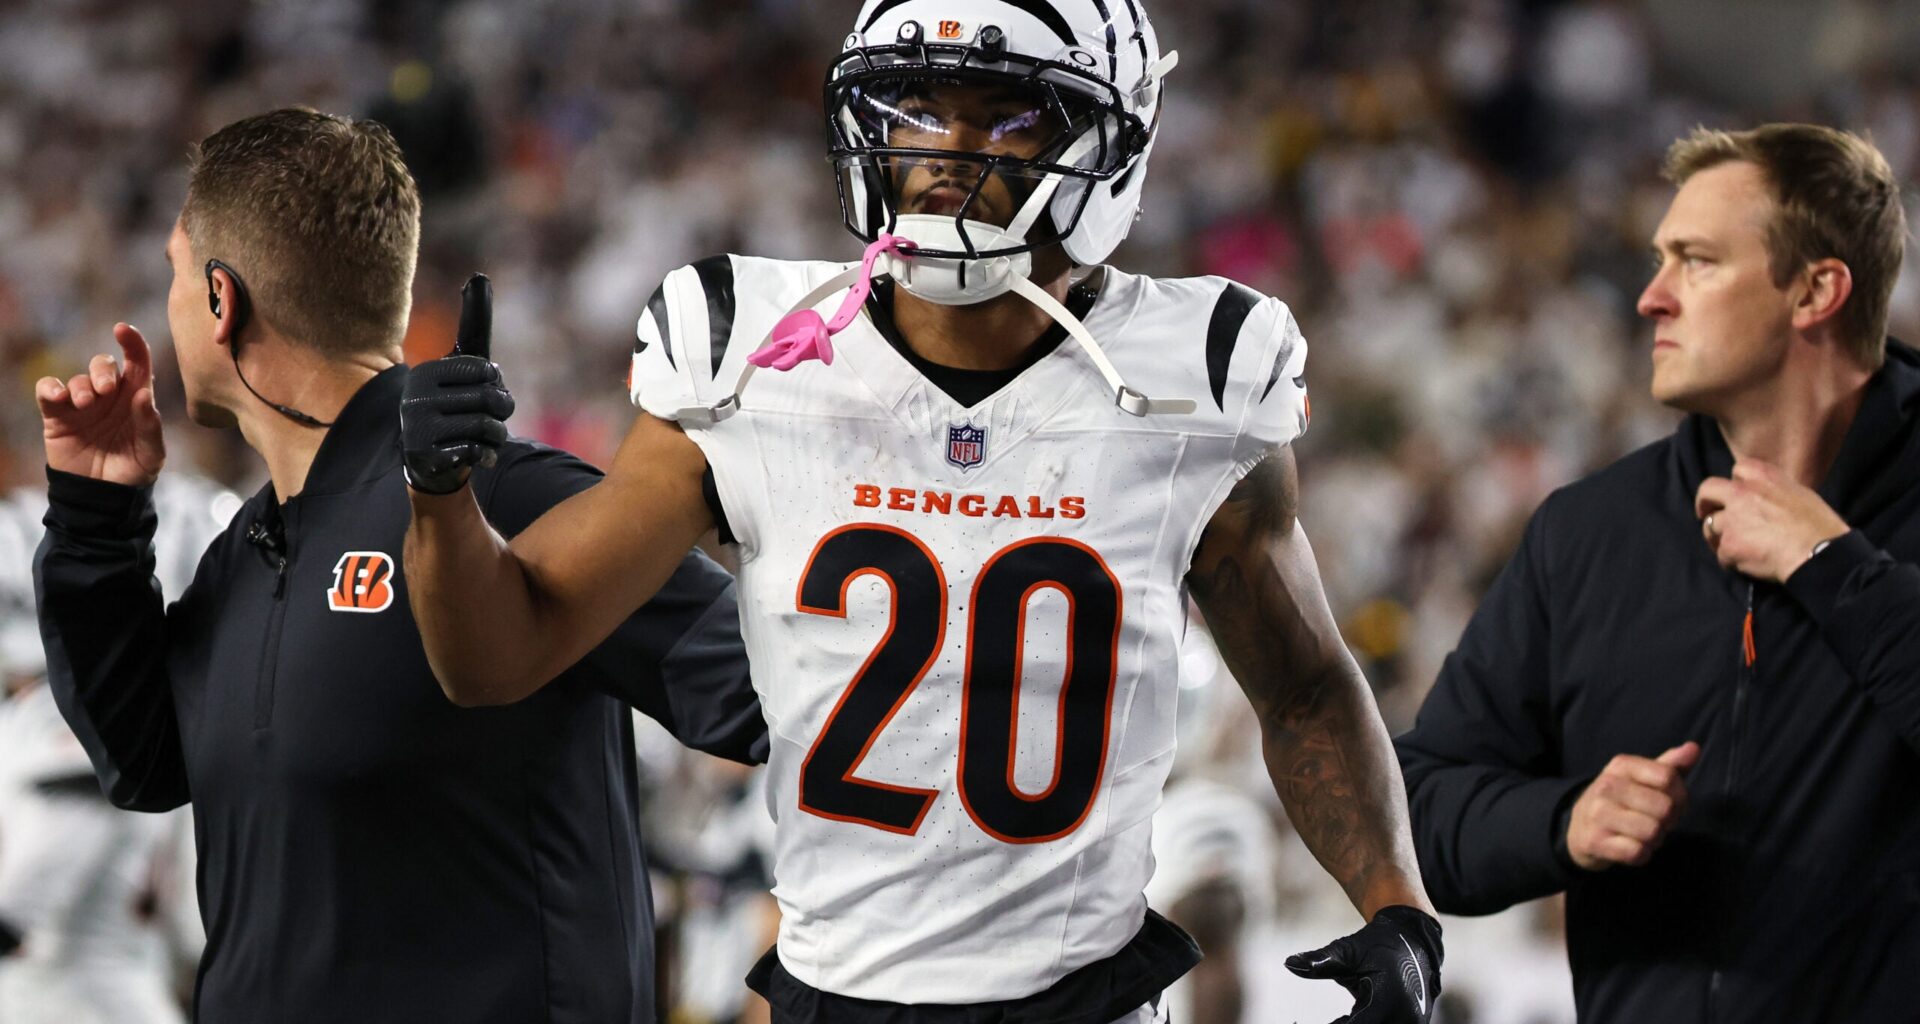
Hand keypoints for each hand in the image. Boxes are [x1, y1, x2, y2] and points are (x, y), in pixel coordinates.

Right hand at [36, 323, 165, 486]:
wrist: (103, 496)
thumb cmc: (133, 470)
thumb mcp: (151, 453)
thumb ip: (150, 425)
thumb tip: (143, 395)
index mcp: (136, 399)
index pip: (137, 362)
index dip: (132, 342)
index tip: (123, 329)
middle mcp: (109, 397)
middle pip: (104, 365)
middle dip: (103, 370)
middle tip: (107, 389)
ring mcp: (82, 405)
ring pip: (77, 377)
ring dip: (81, 385)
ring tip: (87, 404)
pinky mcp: (57, 416)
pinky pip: (48, 390)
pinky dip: (50, 388)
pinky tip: (57, 397)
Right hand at [402, 275, 513, 494]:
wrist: (430, 457)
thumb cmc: (453, 400)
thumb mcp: (463, 362)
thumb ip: (473, 323)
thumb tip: (479, 276)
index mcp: (426, 371)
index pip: (486, 371)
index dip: (494, 382)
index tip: (481, 388)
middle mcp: (415, 397)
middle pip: (491, 400)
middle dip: (501, 410)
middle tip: (490, 416)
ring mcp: (417, 428)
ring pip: (488, 427)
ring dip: (495, 435)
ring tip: (481, 436)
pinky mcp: (425, 456)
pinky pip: (477, 451)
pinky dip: (485, 454)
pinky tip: (475, 454)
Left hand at [1286, 905, 1442, 1022]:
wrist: (1414, 940)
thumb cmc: (1377, 944)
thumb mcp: (1347, 950)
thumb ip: (1319, 960)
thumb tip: (1290, 962)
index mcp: (1387, 999)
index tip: (1301, 1022)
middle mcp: (1405, 1016)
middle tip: (1321, 1016)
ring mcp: (1412, 1023)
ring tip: (1340, 1015)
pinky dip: (1365, 1022)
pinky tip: (1348, 1018)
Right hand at [1565, 742, 1697, 870]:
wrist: (1580, 826)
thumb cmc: (1622, 800)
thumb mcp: (1642, 778)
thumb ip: (1671, 765)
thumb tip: (1693, 748)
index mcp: (1621, 766)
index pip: (1669, 777)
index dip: (1680, 795)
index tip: (1671, 803)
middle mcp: (1606, 786)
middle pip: (1665, 807)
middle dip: (1669, 820)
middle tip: (1657, 821)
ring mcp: (1598, 814)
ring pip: (1653, 832)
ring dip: (1656, 839)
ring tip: (1644, 834)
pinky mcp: (1594, 841)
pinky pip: (1637, 853)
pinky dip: (1642, 854)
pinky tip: (1632, 847)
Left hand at [1695, 460, 1848, 581]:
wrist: (1820, 553)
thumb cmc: (1819, 526)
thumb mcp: (1800, 494)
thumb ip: (1773, 491)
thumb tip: (1764, 498)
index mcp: (1762, 476)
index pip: (1738, 469)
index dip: (1735, 483)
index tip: (1736, 493)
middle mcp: (1741, 493)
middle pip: (1707, 491)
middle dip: (1704, 503)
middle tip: (1705, 513)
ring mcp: (1732, 520)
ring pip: (1711, 526)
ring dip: (1719, 537)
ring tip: (1738, 547)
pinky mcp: (1729, 545)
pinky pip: (1722, 554)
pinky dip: (1732, 560)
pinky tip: (1748, 563)